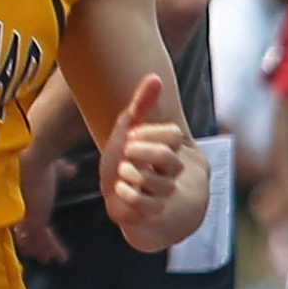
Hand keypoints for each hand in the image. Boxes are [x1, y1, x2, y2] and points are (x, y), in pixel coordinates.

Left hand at [8, 124, 73, 264]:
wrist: (32, 159)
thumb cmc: (37, 159)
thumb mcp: (52, 169)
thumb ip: (61, 172)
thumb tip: (72, 170)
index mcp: (18, 199)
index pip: (20, 218)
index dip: (25, 228)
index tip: (29, 236)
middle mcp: (17, 210)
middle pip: (21, 232)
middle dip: (28, 244)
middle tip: (34, 256)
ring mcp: (24, 217)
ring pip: (31, 239)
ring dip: (41, 250)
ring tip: (48, 260)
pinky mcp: (33, 220)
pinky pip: (43, 240)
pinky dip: (52, 248)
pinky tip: (61, 257)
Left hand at [95, 74, 201, 249]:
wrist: (115, 195)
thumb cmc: (122, 159)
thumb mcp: (127, 130)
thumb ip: (141, 105)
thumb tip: (155, 76)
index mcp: (169, 148)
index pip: (172, 134)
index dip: (148, 133)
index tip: (130, 135)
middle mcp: (171, 170)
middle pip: (167, 157)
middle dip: (139, 152)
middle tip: (124, 153)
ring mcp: (163, 192)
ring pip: (155, 181)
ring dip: (129, 173)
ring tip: (122, 172)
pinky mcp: (151, 212)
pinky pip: (143, 202)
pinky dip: (126, 193)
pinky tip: (119, 188)